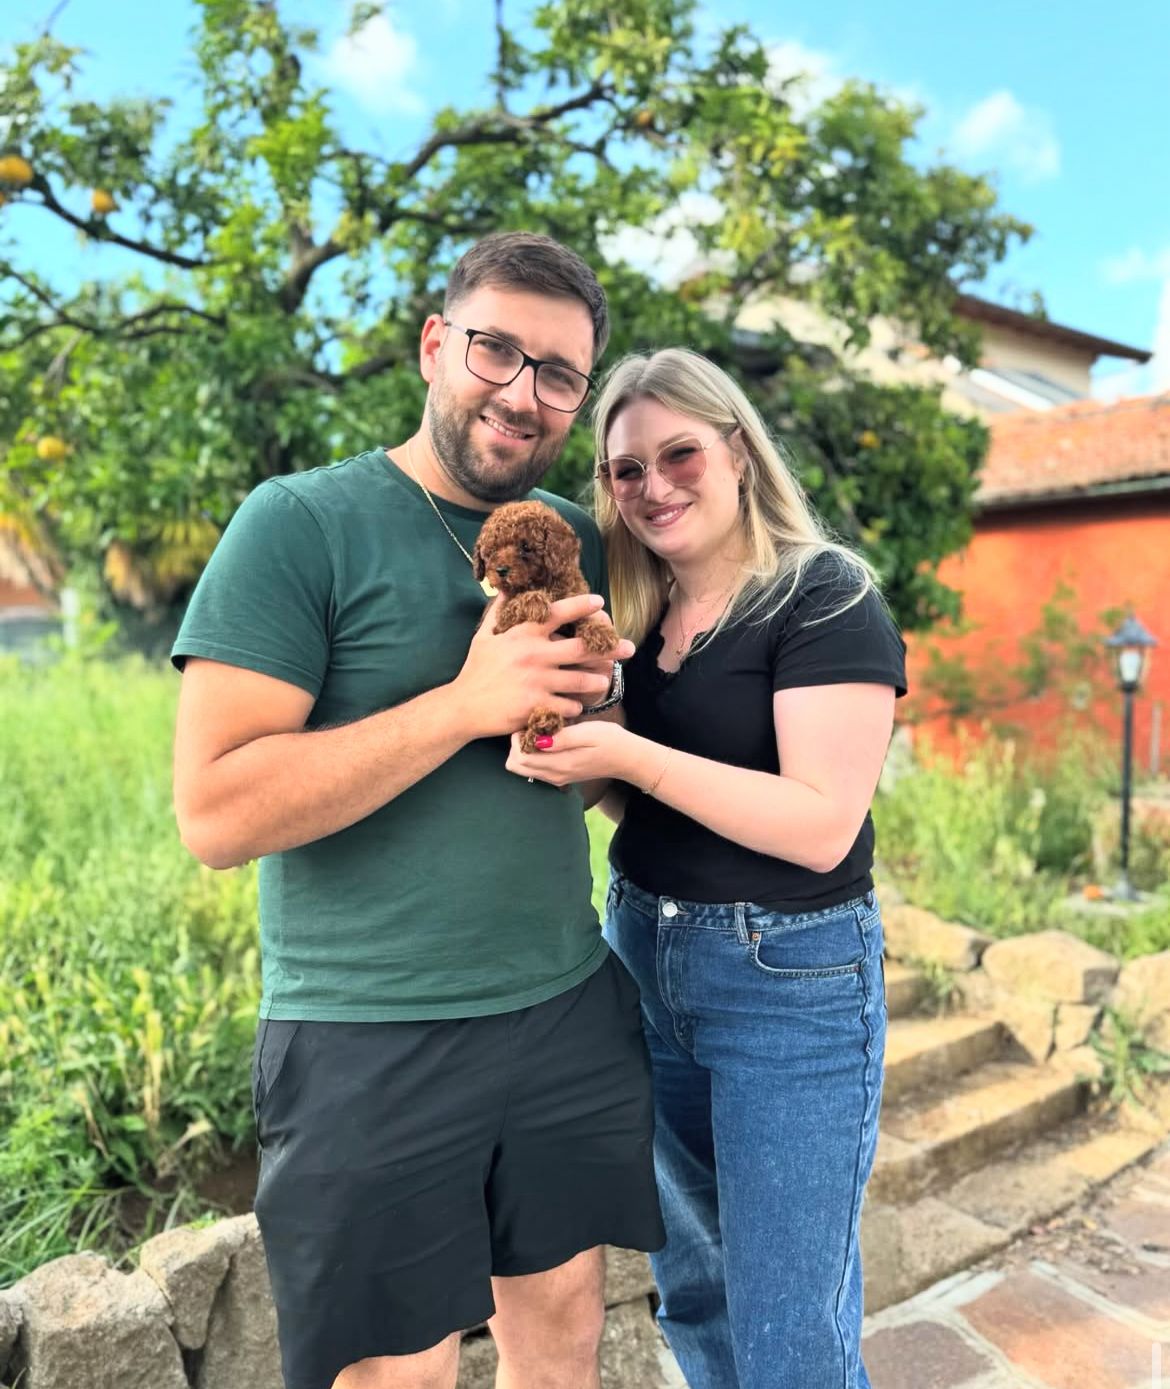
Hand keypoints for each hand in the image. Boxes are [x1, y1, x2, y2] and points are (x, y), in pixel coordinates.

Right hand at [452, 594, 631, 740]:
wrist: (463, 707)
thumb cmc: (475, 670)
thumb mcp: (484, 636)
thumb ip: (498, 612)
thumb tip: (506, 587)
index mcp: (523, 633)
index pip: (558, 613)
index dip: (581, 605)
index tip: (599, 602)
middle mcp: (533, 654)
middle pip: (582, 647)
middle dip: (610, 647)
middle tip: (629, 648)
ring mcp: (537, 681)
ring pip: (581, 680)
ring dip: (597, 680)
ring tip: (604, 680)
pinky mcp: (537, 705)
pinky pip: (569, 705)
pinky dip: (575, 706)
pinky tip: (576, 706)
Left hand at [506, 720, 639, 787]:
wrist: (627, 758)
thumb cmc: (609, 740)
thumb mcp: (588, 733)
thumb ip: (562, 738)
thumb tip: (537, 741)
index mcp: (560, 764)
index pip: (520, 758)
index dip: (518, 739)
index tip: (530, 724)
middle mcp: (554, 775)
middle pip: (516, 766)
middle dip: (517, 745)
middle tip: (532, 727)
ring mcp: (556, 778)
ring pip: (523, 769)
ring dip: (524, 750)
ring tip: (541, 733)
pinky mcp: (559, 776)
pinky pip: (534, 769)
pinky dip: (533, 755)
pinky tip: (547, 741)